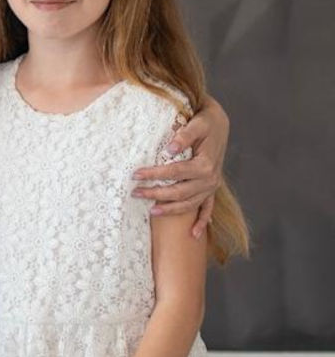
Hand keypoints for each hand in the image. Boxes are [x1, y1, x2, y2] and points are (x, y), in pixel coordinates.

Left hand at [132, 98, 228, 237]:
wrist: (220, 124)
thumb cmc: (206, 122)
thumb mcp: (197, 123)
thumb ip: (184, 136)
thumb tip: (168, 150)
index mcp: (205, 164)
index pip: (174, 172)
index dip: (154, 174)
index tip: (135, 174)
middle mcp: (210, 179)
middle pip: (179, 192)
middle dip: (156, 194)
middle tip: (135, 192)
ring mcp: (211, 186)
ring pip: (190, 204)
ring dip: (171, 210)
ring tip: (151, 212)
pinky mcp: (212, 188)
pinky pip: (208, 208)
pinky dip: (202, 221)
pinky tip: (193, 234)